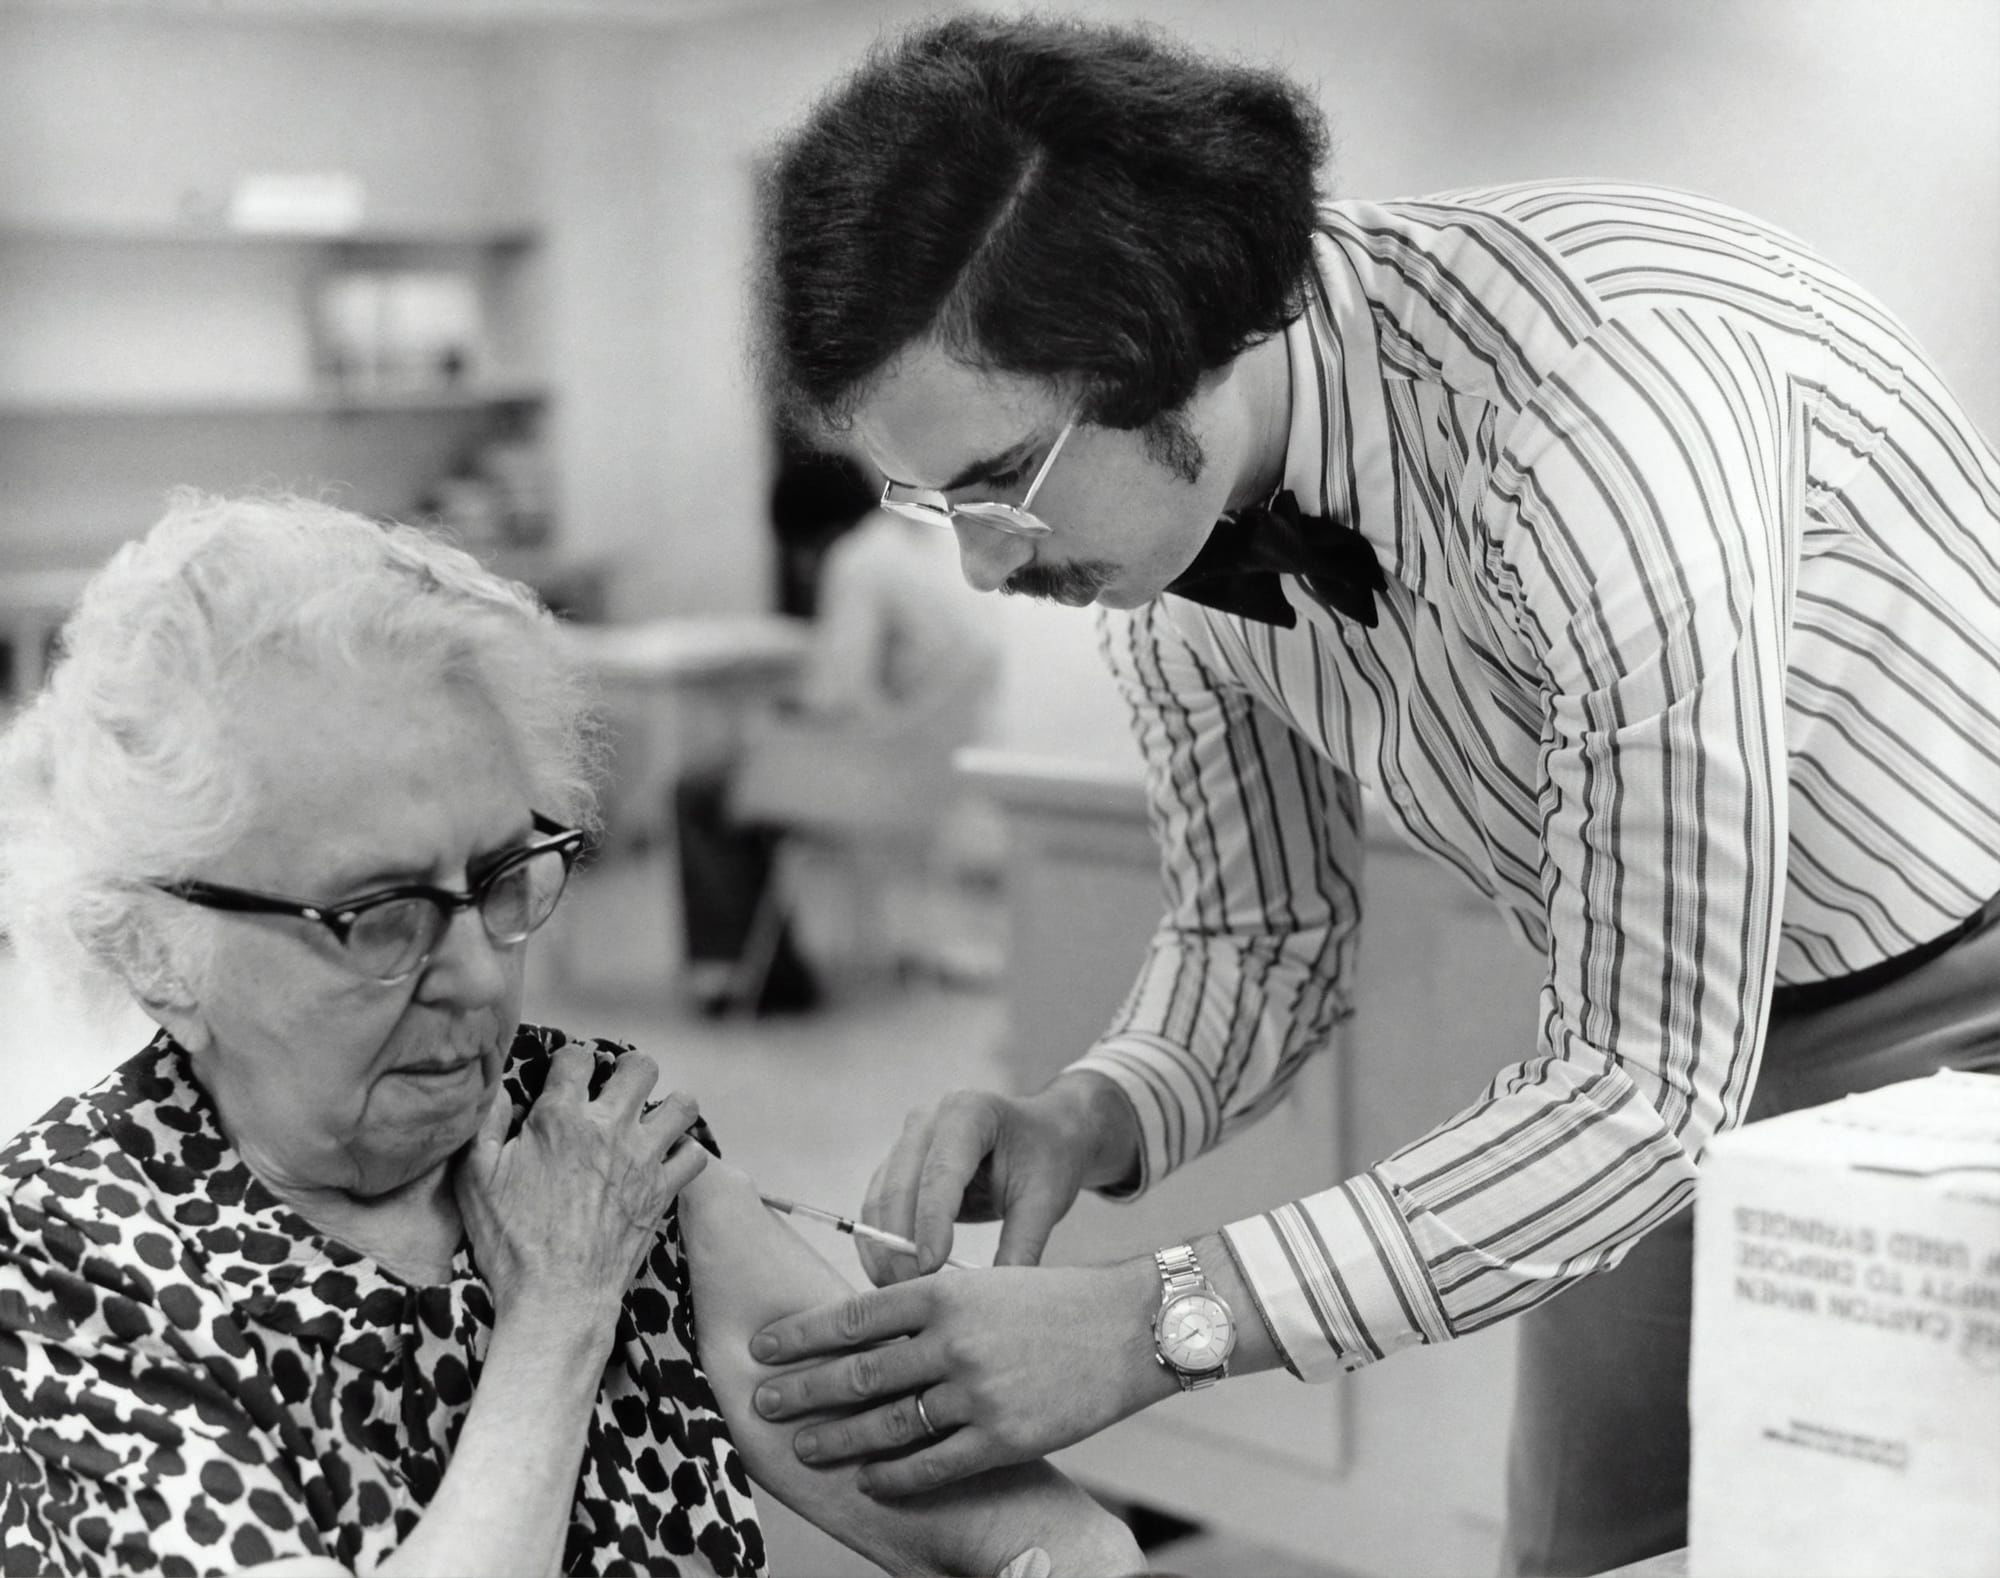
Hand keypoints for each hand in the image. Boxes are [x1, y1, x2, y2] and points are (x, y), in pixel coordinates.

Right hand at [455, 1044, 707, 1329]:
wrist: (555, 1300)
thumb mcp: (475, 1180)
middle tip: (615, 1089)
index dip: (571, 1062)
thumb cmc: (509, 1243)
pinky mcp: (663, 1191)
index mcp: (560, 1119)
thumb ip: (485, 1126)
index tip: (567, 1077)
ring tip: (649, 1120)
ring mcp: (642, 1160)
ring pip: (681, 1105)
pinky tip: (666, 1160)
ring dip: (667, 1106)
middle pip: (639, 1067)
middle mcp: (608, 1129)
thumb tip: (501, 1092)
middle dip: (628, 1069)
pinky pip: (695, 1155)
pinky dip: (684, 1154)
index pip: (577, 1056)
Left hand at [747, 1260, 1176, 1495]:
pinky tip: (872, 1480)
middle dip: (803, 1390)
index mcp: (945, 1290)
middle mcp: (953, 1339)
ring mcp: (978, 1391)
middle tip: (762, 1403)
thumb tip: (867, 1332)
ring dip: (839, 1439)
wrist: (1132, 1326)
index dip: (800, 1334)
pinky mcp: (1004, 1436)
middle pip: (858, 1372)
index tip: (763, 1347)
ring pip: (888, 1423)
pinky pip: (934, 1465)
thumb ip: (931, 1305)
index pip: (853, 1315)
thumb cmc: (1055, 1301)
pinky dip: (896, 1476)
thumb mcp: (986, 1284)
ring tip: (805, 1447)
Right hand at [858, 1076, 1136, 1284]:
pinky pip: (877, 1206)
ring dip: (883, 1248)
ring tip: (902, 1292)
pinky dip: (879, 1243)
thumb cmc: (1048, 1158)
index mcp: (969, 1112)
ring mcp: (908, 1140)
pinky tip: (892, 1276)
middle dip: (900, 1243)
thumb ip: (1022, 1244)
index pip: (941, 1171)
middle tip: (914, 1293)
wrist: (1044, 1134)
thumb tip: (994, 1298)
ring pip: (880, 1198)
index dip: (931, 1221)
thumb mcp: (1045, 1198)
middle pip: (900, 1185)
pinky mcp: (898, 1165)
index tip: (931, 1267)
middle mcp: (929, 1120)